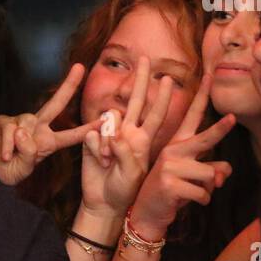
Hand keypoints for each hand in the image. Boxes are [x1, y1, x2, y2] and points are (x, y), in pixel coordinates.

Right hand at [0, 62, 99, 185]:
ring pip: (26, 124)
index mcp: (46, 142)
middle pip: (55, 104)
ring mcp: (19, 123)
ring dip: (19, 144)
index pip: (71, 135)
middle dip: (69, 86)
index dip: (88, 129)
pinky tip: (5, 154)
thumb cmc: (6, 172)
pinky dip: (8, 143)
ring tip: (10, 157)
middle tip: (80, 68)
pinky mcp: (2, 121)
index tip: (106, 120)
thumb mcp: (24, 169)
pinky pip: (10, 128)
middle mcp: (35, 129)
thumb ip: (30, 154)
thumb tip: (23, 131)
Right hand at [79, 56, 174, 216]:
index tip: (170, 78)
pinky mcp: (91, 140)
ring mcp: (108, 135)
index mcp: (143, 139)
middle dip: (140, 79)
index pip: (156, 113)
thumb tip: (115, 136)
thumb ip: (127, 153)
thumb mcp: (133, 173)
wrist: (103, 202)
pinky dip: (96, 148)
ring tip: (110, 162)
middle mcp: (127, 132)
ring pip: (110, 120)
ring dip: (109, 140)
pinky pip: (93, 134)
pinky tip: (100, 162)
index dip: (162, 97)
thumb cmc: (125, 190)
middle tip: (145, 58)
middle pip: (135, 100)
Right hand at [127, 74, 234, 238]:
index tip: (209, 75)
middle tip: (232, 118)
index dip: (201, 96)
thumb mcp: (192, 177)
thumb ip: (213, 169)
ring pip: (210, 174)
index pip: (192, 116)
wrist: (147, 212)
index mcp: (177, 144)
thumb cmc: (172, 191)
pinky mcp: (170, 185)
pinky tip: (186, 202)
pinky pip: (204, 193)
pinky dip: (202, 201)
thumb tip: (224, 171)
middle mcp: (173, 151)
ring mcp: (170, 167)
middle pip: (204, 139)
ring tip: (194, 192)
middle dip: (220, 130)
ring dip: (209, 188)